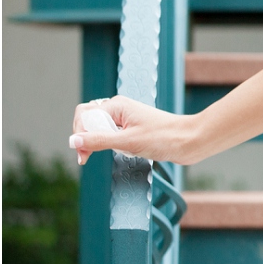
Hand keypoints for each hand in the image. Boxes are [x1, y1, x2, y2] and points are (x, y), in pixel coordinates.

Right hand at [70, 96, 200, 165]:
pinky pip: (111, 134)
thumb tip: (73, 141)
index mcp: (117, 105)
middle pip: (89, 120)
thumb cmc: (164, 138)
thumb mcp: (127, 142)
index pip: (84, 115)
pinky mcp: (133, 128)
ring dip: (97, 142)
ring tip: (107, 153)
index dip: (79, 134)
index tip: (83, 155)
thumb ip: (98, 140)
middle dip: (84, 138)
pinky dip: (109, 144)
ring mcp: (126, 118)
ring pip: (99, 128)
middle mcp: (120, 109)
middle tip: (86, 158)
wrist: (189, 141)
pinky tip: (119, 151)